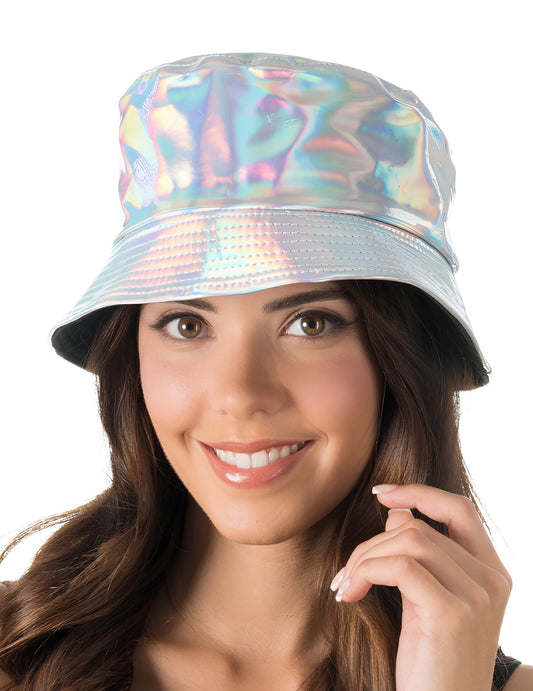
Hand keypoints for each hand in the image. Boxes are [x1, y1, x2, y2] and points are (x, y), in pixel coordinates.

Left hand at [330, 484, 511, 690]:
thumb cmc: (430, 663)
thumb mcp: (423, 601)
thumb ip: (416, 555)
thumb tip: (396, 512)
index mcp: (491, 573)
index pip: (459, 508)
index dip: (419, 492)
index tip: (381, 493)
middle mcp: (491, 580)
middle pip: (419, 526)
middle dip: (371, 543)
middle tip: (344, 573)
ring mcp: (476, 596)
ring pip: (407, 540)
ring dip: (364, 558)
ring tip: (344, 586)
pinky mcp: (452, 613)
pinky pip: (398, 567)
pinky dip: (364, 573)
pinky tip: (348, 595)